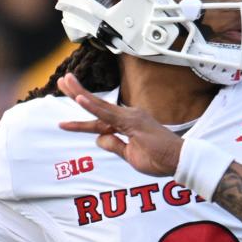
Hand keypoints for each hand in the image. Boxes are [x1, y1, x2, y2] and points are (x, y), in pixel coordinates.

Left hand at [57, 73, 182, 175]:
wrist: (179, 161)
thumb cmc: (159, 159)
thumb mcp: (130, 155)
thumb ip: (114, 145)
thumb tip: (98, 139)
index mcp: (127, 123)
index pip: (99, 118)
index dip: (83, 115)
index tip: (66, 115)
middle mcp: (128, 116)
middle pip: (97, 105)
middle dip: (77, 93)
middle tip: (62, 80)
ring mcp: (131, 117)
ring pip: (100, 105)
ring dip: (80, 93)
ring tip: (65, 82)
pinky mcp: (133, 122)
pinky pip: (108, 114)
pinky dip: (93, 106)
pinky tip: (79, 99)